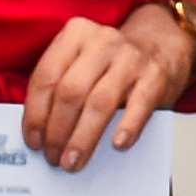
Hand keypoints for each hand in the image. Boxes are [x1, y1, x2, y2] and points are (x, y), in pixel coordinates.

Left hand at [24, 6, 195, 166]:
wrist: (162, 45)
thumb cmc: (111, 63)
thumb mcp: (81, 59)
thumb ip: (60, 85)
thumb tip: (40, 134)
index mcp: (76, 34)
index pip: (46, 76)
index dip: (35, 114)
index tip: (33, 141)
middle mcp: (102, 42)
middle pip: (70, 92)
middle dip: (57, 131)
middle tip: (53, 157)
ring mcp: (131, 59)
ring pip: (100, 103)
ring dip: (83, 138)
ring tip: (73, 162)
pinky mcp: (155, 77)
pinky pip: (139, 105)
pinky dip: (127, 126)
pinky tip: (117, 144)